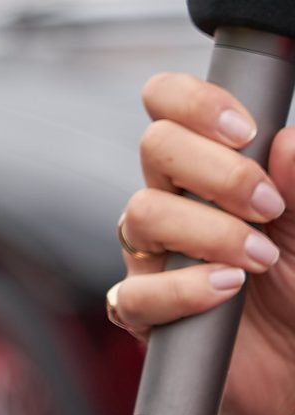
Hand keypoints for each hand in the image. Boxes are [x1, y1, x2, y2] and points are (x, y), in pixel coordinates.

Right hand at [112, 73, 294, 414]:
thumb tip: (284, 141)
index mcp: (205, 168)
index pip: (166, 103)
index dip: (192, 102)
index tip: (244, 131)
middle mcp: (171, 201)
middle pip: (154, 147)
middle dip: (217, 172)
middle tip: (270, 207)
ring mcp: (152, 255)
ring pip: (141, 213)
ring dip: (209, 232)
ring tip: (260, 260)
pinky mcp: (147, 313)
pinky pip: (135, 293)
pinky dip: (183, 290)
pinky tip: (226, 291)